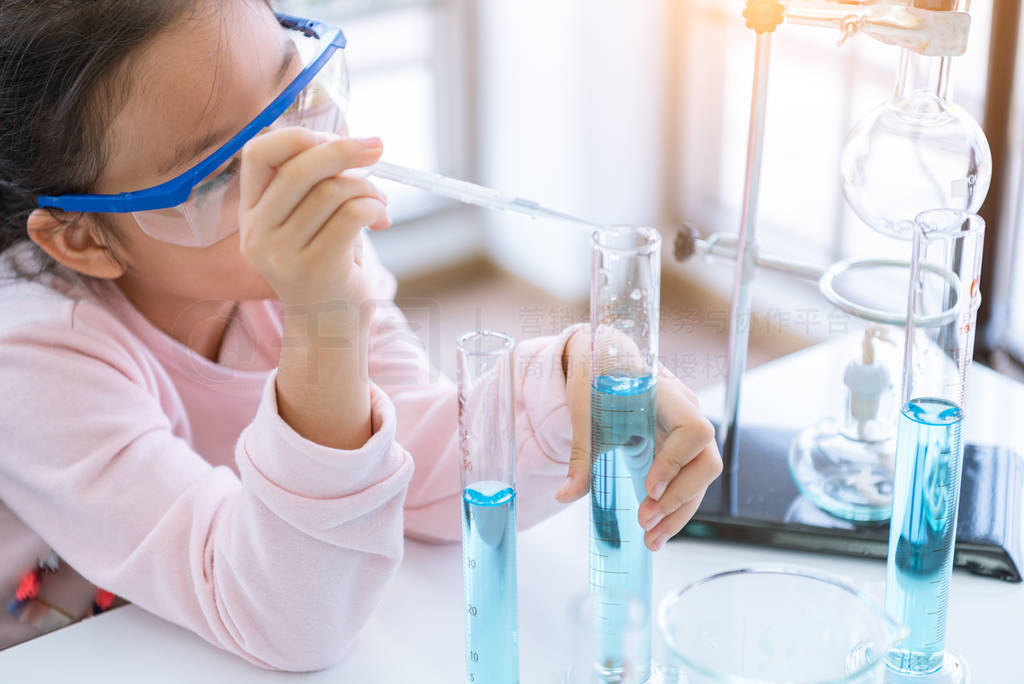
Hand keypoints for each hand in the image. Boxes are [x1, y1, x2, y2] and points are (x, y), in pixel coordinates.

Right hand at [239, 127, 389, 308]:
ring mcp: (282, 254)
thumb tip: (350, 143)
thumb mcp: (310, 222)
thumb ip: (316, 184)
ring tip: (380, 204)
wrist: (329, 331)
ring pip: (332, 190)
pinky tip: (381, 218)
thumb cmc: (327, 267)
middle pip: (299, 167)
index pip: (256, 154)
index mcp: (251, 214)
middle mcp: (258, 233)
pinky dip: (374, 207)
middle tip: (377, 146)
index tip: (332, 136)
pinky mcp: (315, 268)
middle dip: (345, 150)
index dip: (296, 135)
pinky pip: (351, 214)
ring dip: (368, 188)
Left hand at [557, 328, 721, 550]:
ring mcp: (689, 434)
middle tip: (646, 521)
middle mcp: (687, 413)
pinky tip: (657, 531)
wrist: (607, 362)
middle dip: (679, 497)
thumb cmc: (599, 379)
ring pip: (701, 479)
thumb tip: (564, 495)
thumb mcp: (585, 412)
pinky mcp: (682, 450)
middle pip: (706, 461)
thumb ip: (580, 454)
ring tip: (651, 539)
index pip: (692, 429)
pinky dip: (676, 509)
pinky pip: (690, 482)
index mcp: (666, 396)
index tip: (650, 487)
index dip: (676, 461)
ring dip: (679, 513)